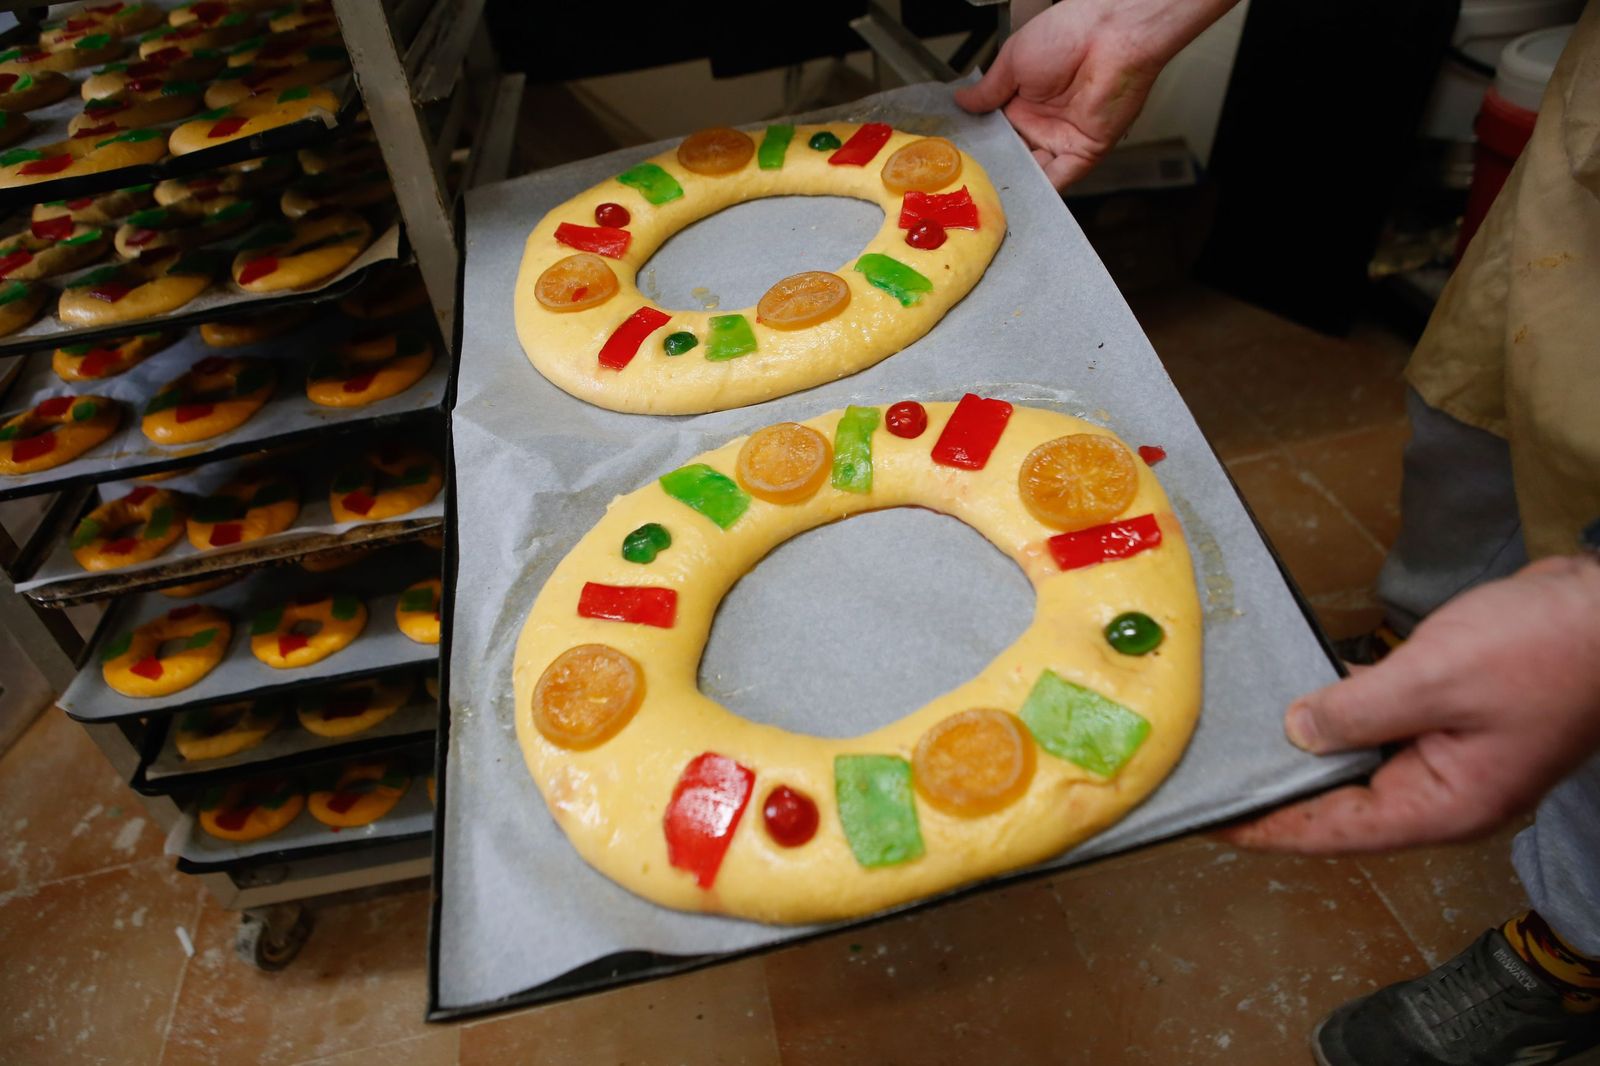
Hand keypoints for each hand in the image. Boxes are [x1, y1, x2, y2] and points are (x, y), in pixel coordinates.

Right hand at [954, 0, 1239, 189]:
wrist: (1111, 35)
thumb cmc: (1069, 34)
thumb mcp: (1012, 61)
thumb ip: (987, 90)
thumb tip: (962, 101)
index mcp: (1022, 100)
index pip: (994, 132)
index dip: (977, 145)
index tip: (955, 159)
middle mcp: (1041, 122)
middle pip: (1011, 156)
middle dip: (992, 169)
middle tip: (966, 182)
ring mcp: (1061, 138)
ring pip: (1031, 172)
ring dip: (1013, 183)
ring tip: (986, 195)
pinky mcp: (1083, 152)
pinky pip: (1057, 178)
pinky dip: (1039, 191)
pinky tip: (1018, 196)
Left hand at [1223, 556, 1599, 853]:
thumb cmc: (1542, 649)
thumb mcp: (1436, 677)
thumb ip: (1358, 710)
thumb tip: (1297, 732)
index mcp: (1441, 805)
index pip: (1334, 831)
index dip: (1267, 826)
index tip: (1208, 820)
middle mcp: (1440, 792)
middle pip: (1339, 804)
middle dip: (1275, 789)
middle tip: (1206, 772)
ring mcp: (1447, 755)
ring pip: (1356, 761)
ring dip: (1302, 746)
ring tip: (1234, 736)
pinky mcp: (1450, 717)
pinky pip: (1379, 724)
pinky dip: (1339, 711)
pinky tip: (1293, 693)